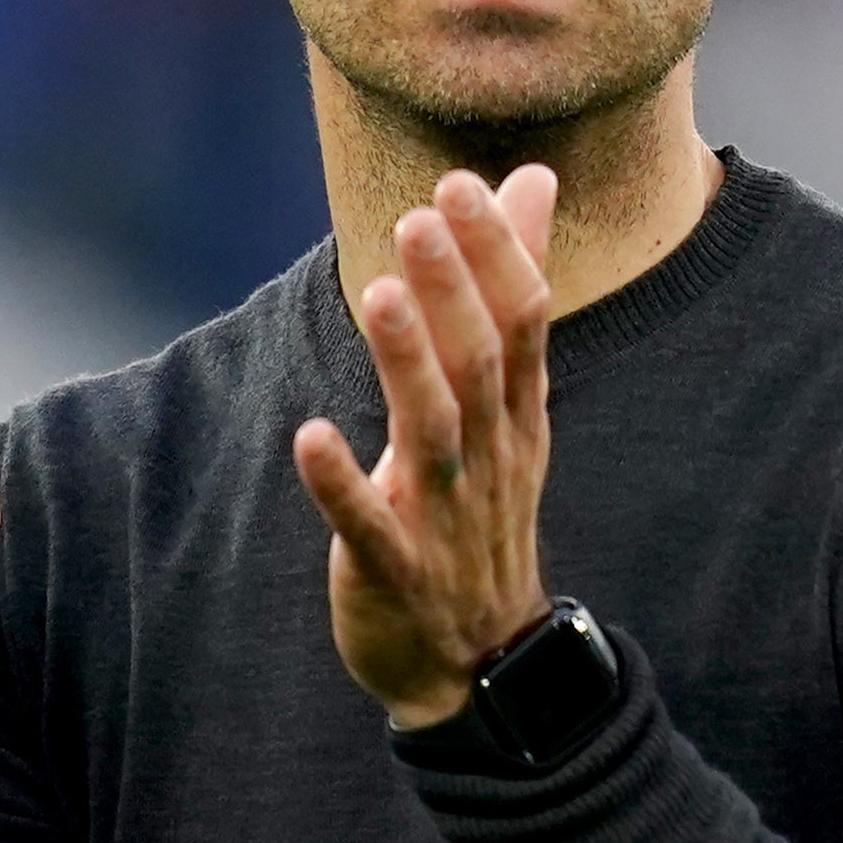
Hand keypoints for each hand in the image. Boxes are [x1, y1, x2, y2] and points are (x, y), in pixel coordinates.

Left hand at [291, 168, 561, 727]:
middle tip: (420, 217)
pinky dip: (342, 485)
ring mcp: (444, 518)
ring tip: (380, 295)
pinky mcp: (394, 571)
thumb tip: (532, 180)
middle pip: (481, 366)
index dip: (496, 256)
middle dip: (454, 291)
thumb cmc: (483, 511)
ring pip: (432, 434)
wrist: (481, 662)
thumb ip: (512, 290)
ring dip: (407, 365)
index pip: (525, 323)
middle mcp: (489, 460)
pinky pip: (369, 526)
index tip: (462, 186)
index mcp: (517, 418)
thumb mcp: (511, 406)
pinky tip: (310, 437)